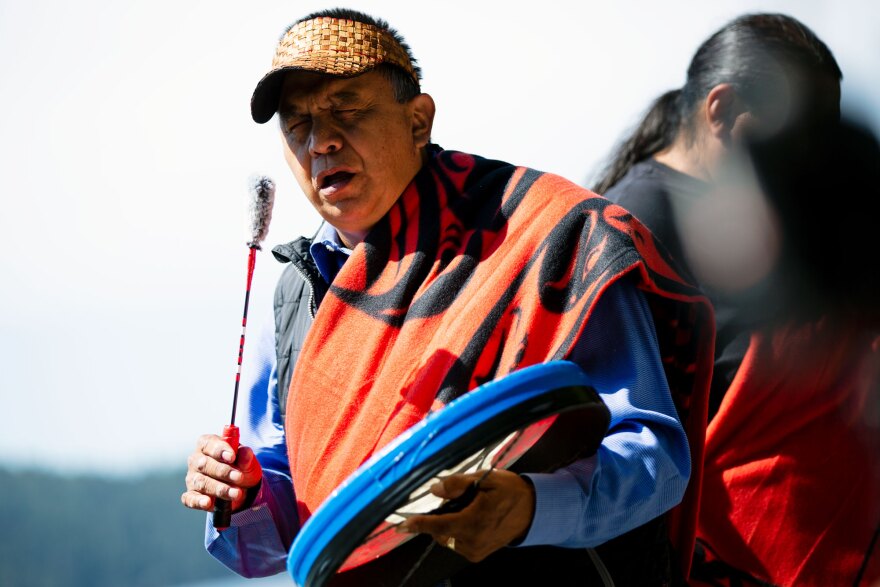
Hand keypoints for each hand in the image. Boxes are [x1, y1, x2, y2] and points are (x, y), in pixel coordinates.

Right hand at [181, 434, 261, 512]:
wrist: (241, 487)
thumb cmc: (241, 467)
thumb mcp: (247, 461)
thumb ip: (245, 456)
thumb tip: (245, 452)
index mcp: (207, 445)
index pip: (208, 444)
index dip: (219, 450)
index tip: (232, 457)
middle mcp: (196, 460)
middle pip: (204, 464)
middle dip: (223, 471)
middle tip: (239, 477)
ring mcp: (192, 478)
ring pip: (201, 483)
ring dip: (219, 489)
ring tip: (236, 494)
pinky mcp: (191, 495)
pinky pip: (190, 499)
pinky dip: (198, 501)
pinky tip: (208, 503)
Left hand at [398, 470, 535, 561]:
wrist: (533, 510)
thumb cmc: (510, 491)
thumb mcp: (486, 479)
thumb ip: (458, 484)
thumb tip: (434, 490)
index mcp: (474, 521)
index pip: (438, 525)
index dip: (417, 525)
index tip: (399, 527)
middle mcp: (472, 541)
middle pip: (439, 531)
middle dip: (439, 516)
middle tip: (456, 499)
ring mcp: (475, 550)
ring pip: (446, 537)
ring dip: (448, 523)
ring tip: (469, 508)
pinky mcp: (477, 555)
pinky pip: (456, 542)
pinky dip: (456, 530)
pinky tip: (471, 518)